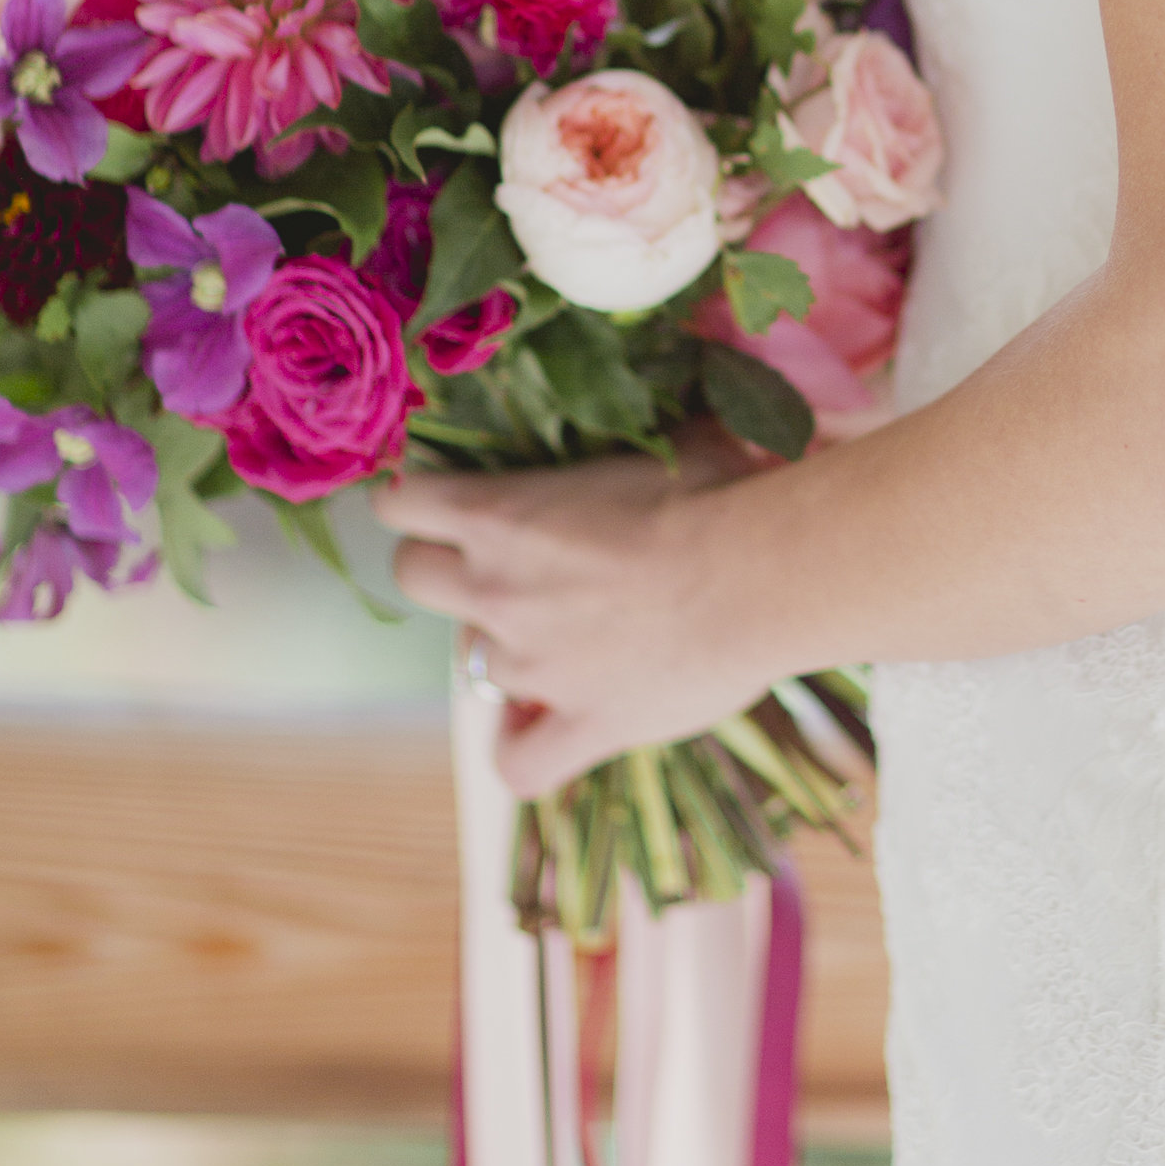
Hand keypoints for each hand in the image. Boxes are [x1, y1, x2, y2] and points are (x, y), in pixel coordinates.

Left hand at [374, 439, 777, 796]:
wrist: (762, 574)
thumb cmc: (721, 491)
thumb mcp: (669, 439)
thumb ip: (641, 433)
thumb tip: (668, 403)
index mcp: (502, 511)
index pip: (403, 501)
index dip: (414, 498)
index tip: (439, 497)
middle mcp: (497, 589)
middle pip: (413, 575)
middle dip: (444, 569)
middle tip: (496, 565)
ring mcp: (532, 664)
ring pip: (471, 666)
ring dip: (506, 649)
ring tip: (559, 638)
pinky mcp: (579, 724)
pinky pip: (519, 762)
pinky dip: (525, 750)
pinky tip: (550, 729)